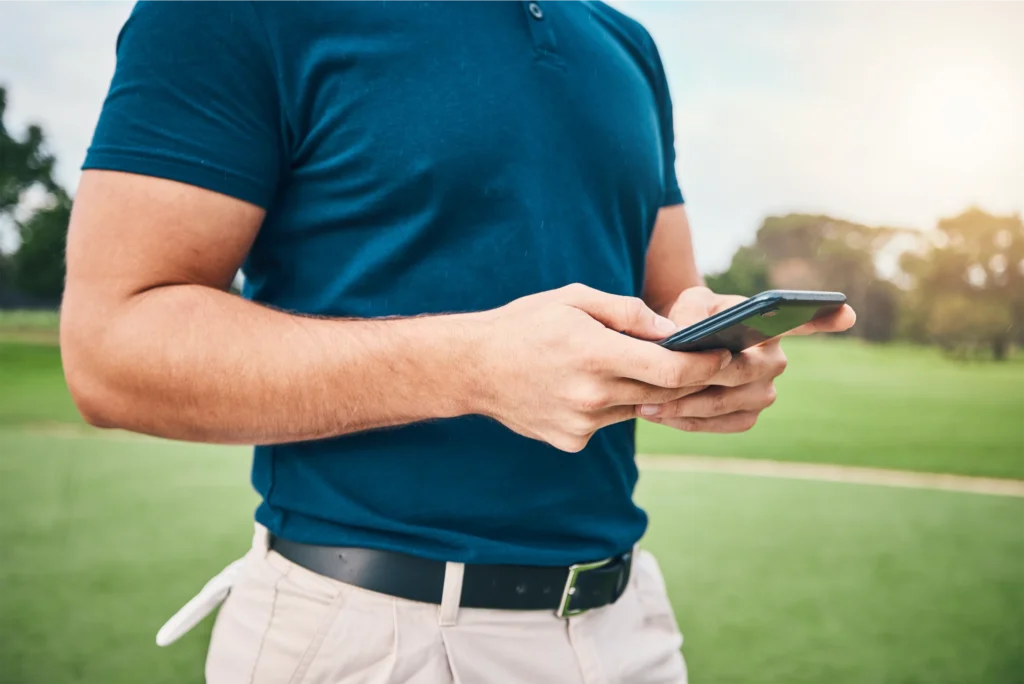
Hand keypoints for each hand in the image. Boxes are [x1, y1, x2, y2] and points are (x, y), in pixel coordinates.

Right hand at [470, 284, 733, 451]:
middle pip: (663, 392)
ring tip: (634, 364)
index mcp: (596, 354)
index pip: (672, 369)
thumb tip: (670, 329)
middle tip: (705, 360)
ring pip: (638, 407)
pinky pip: (610, 420)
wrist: (472, 368)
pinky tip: (588, 385)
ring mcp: (582, 424)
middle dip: (687, 377)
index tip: (726, 355)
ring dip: (647, 389)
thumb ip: (628, 313)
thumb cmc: (524, 325)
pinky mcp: (572, 440)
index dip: (707, 364)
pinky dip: (612, 403)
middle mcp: (593, 395)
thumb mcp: (575, 299)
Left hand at [639, 287, 855, 432]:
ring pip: (727, 405)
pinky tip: (660, 414)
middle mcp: (776, 362)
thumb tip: (690, 332)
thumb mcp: (689, 304)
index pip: (803, 323)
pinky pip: (719, 425)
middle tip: (658, 383)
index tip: (846, 312)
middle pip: (742, 375)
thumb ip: (692, 312)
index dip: (825, 319)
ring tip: (646, 403)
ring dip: (685, 406)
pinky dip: (689, 421)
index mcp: (770, 328)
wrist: (681, 347)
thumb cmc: (690, 319)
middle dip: (698, 380)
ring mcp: (765, 393)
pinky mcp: (748, 417)